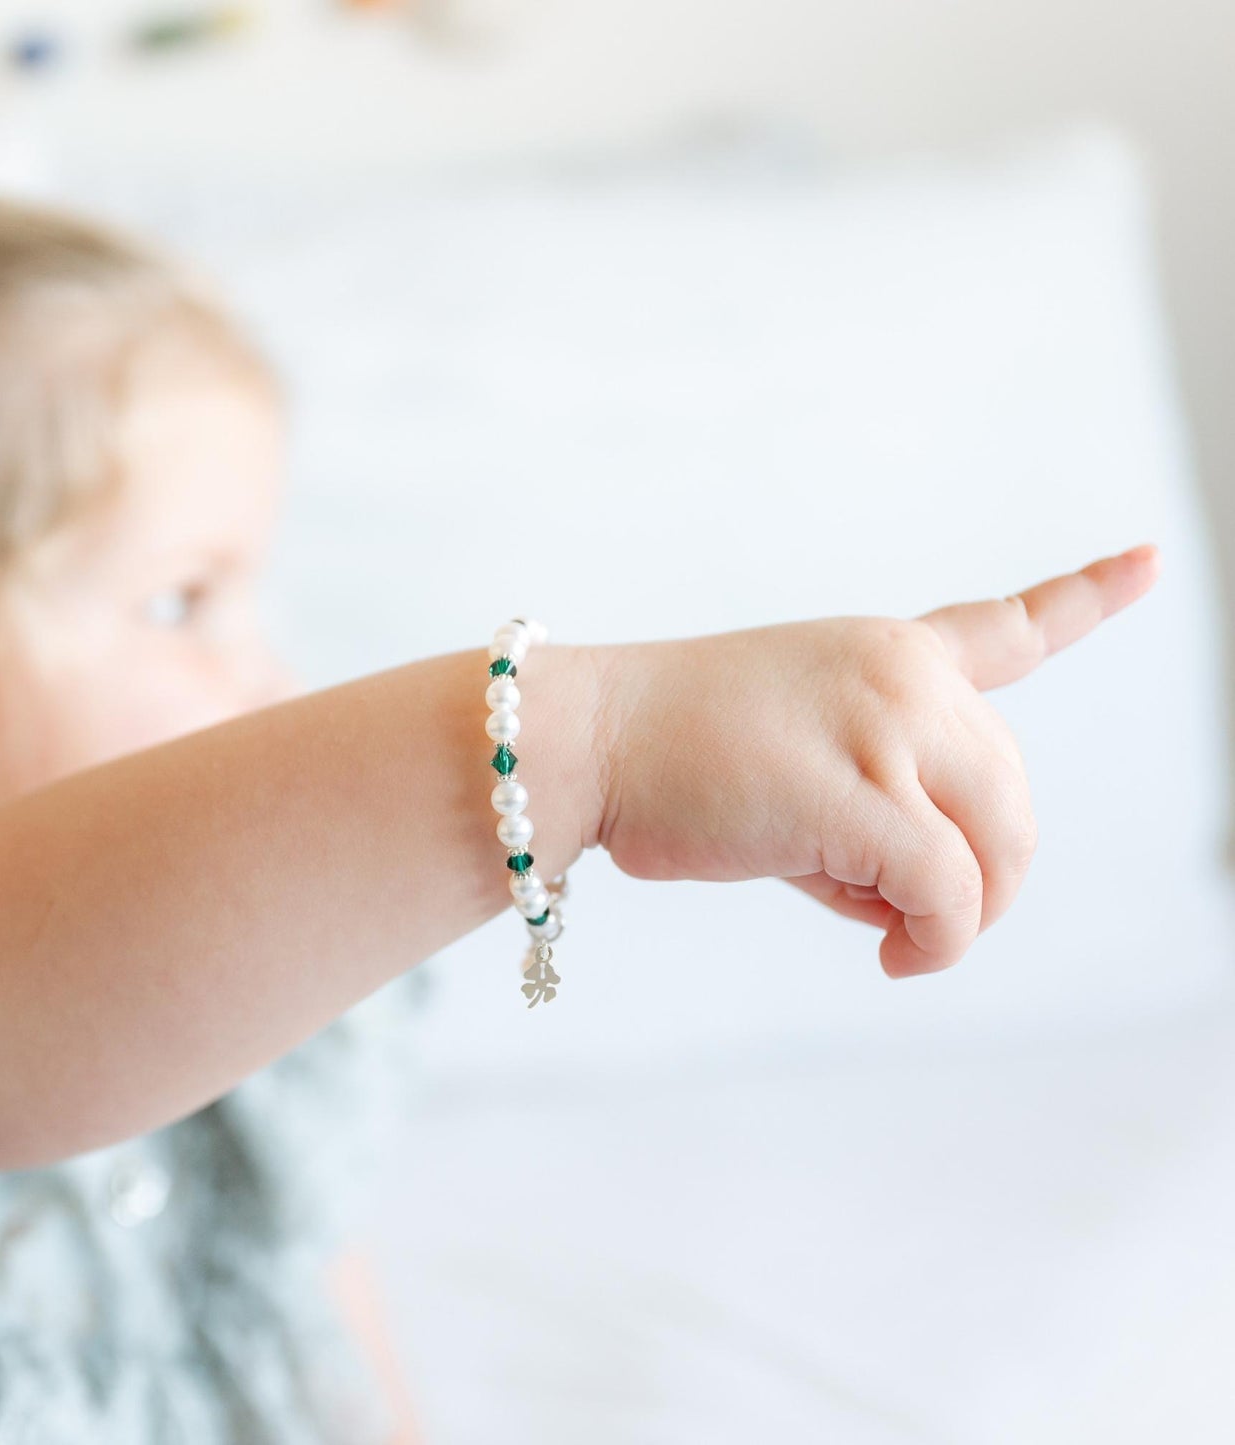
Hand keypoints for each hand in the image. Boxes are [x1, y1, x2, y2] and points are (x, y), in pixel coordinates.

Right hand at [592, 544, 1161, 977]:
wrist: (589, 739)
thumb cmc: (672, 755)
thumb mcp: (798, 748)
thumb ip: (880, 794)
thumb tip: (930, 898)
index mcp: (888, 653)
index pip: (1008, 625)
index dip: (1087, 597)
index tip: (1151, 562)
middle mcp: (906, 676)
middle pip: (1015, 801)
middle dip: (980, 878)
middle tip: (901, 917)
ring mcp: (887, 728)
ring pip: (996, 853)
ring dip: (955, 914)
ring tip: (878, 927)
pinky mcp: (860, 798)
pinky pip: (947, 895)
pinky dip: (933, 942)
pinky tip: (891, 954)